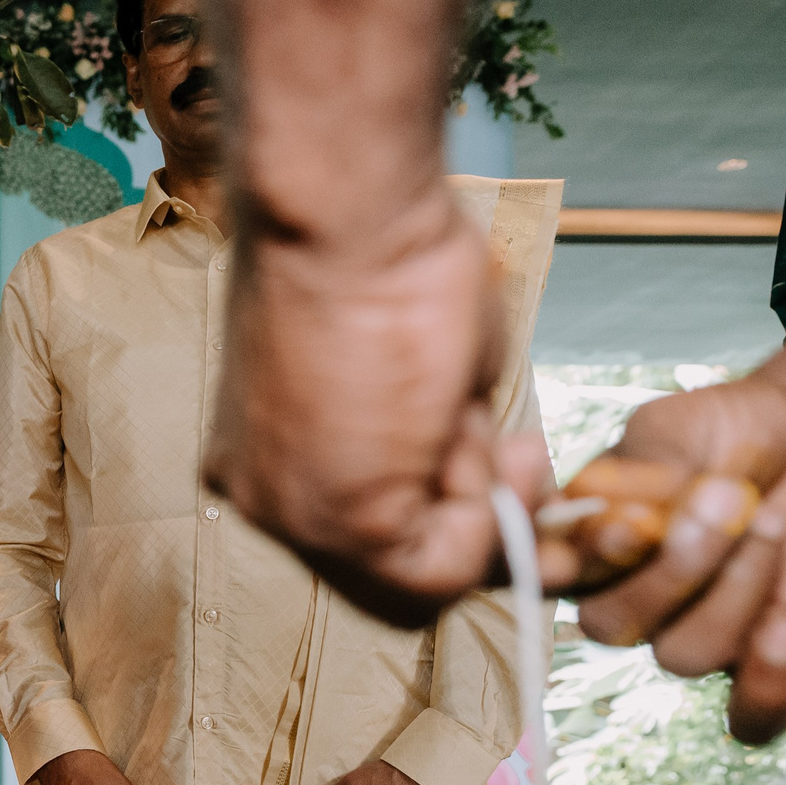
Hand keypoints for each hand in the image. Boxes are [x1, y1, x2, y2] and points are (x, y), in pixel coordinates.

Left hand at [203, 188, 551, 628]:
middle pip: (391, 559)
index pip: (368, 529)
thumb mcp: (412, 376)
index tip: (503, 459)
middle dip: (476, 514)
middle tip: (520, 459)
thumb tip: (487, 481)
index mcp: (265, 456)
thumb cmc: (380, 261)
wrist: (347, 219)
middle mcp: (266, 499)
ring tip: (467, 407)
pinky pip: (442, 563)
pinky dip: (486, 511)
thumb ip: (432, 443)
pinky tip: (469, 429)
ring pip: (422, 564)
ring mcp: (298, 520)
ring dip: (480, 495)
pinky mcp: (346, 524)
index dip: (451, 507)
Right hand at [537, 339, 785, 742]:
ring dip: (736, 589)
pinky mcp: (768, 659)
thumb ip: (643, 470)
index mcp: (586, 541)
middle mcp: (628, 596)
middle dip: (672, 567)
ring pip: (684, 654)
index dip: (544, 573)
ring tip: (774, 522)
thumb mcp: (678, 425)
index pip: (533, 575)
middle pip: (611, 625)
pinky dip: (770, 681)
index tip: (593, 542)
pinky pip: (754, 712)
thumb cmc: (740, 426)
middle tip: (727, 497)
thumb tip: (613, 527)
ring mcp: (696, 630)